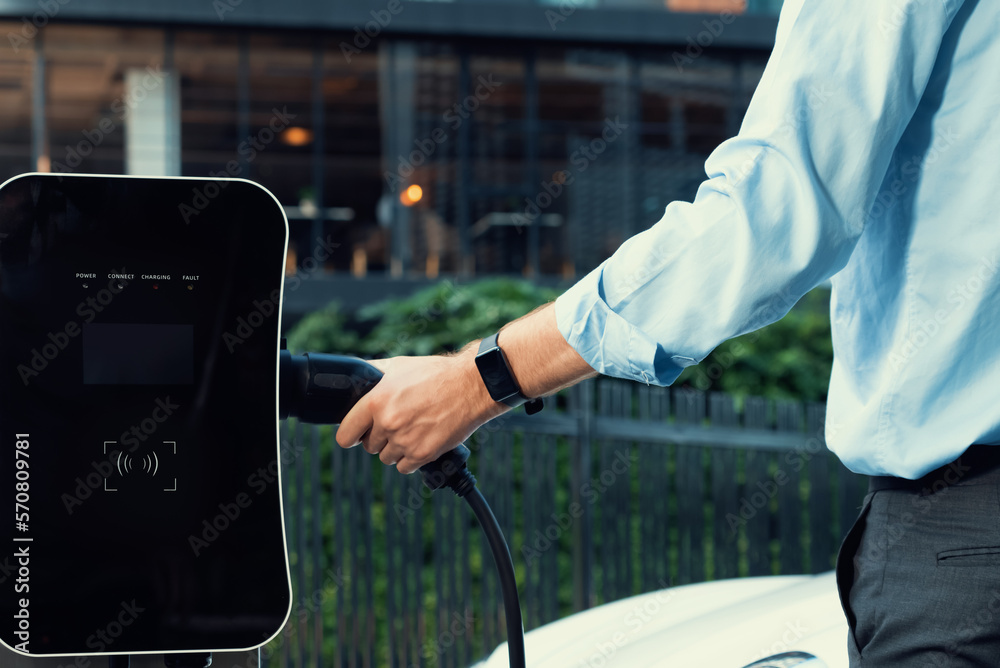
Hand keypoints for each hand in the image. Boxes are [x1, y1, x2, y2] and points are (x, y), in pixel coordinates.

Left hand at [334, 350, 504, 473]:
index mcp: (376, 401)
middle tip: (395, 426)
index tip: (355, 436)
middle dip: (379, 438)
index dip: (350, 436)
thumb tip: (359, 379)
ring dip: (395, 449)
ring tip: (411, 432)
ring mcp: (405, 441)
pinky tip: (420, 443)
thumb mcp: (400, 366)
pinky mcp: (423, 454)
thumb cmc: (437, 374)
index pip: (345, 434)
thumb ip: (375, 374)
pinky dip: (410, 459)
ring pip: (387, 458)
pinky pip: (405, 468)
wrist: (471, 386)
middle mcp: (388, 423)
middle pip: (369, 446)